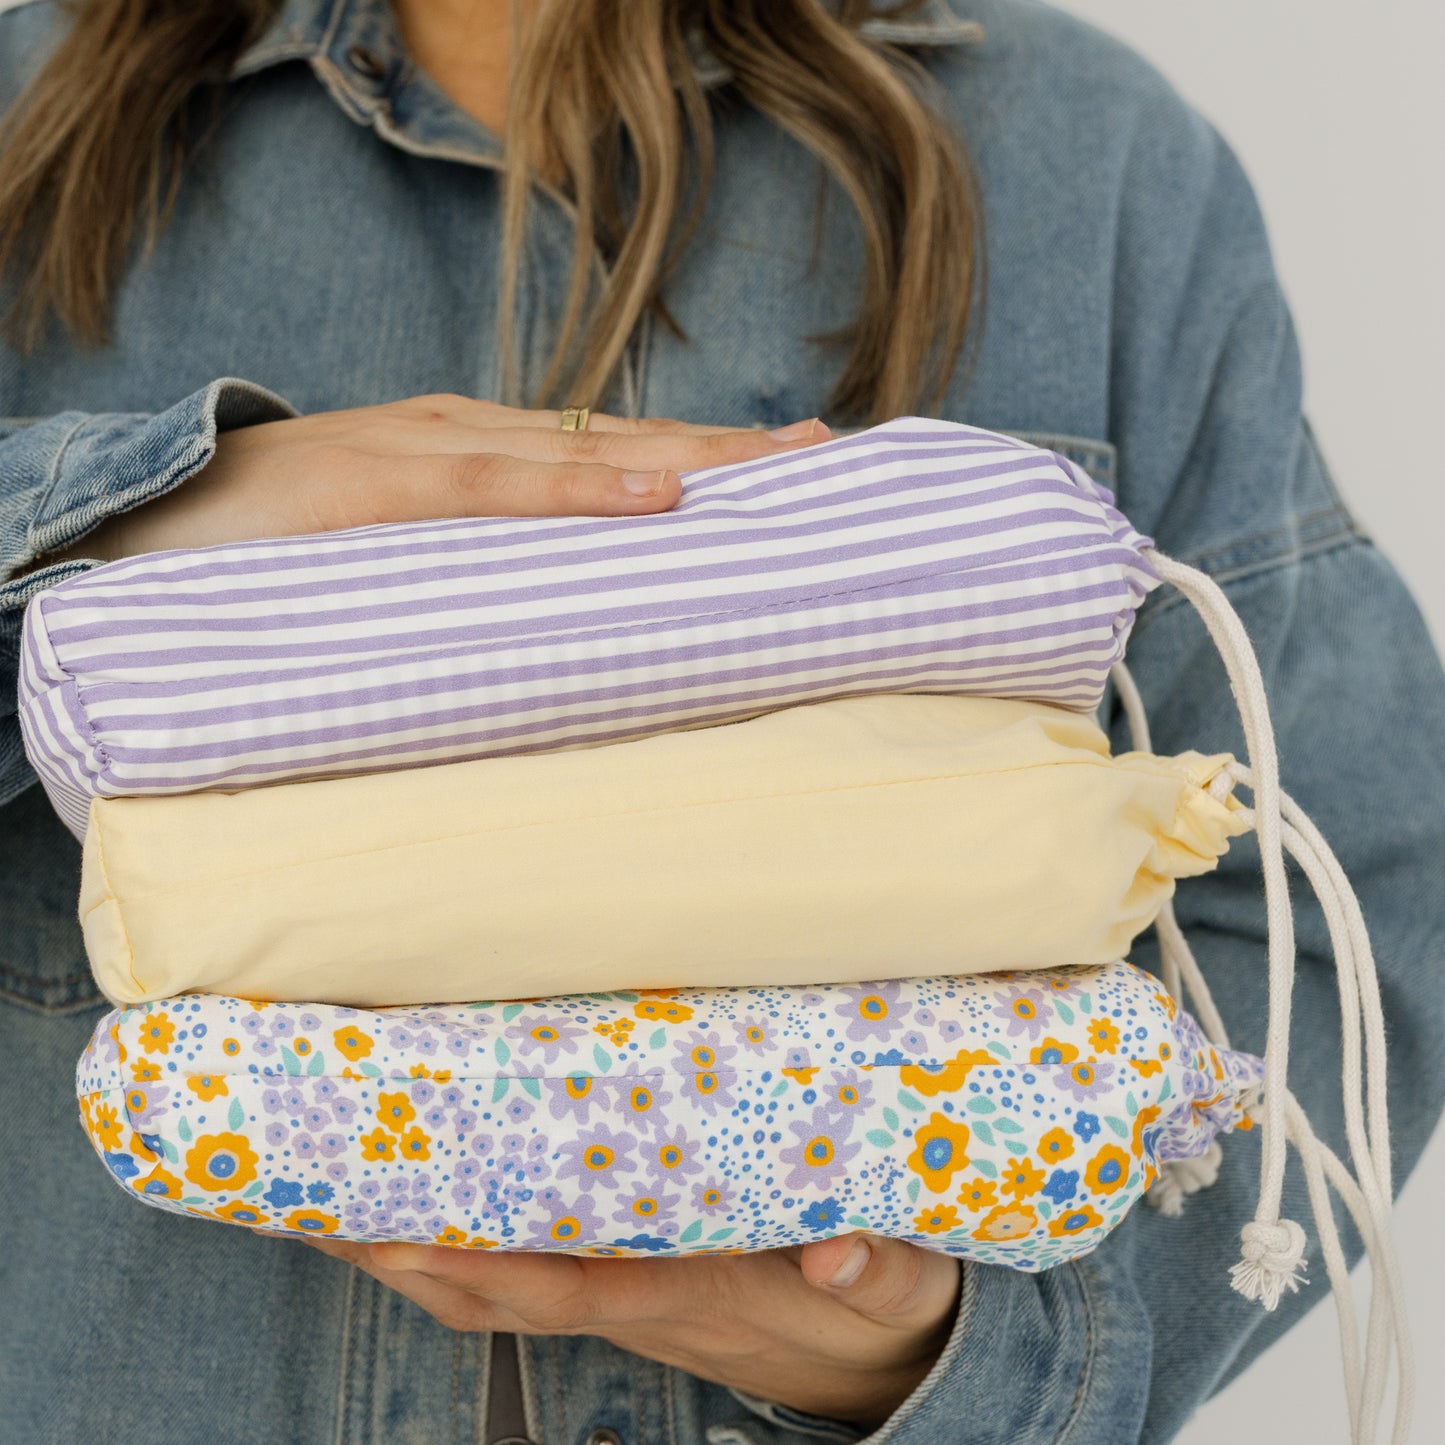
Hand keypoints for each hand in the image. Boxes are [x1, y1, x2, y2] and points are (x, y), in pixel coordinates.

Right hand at [57, 398, 830, 561]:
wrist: (148, 522)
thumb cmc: (286, 552)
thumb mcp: (406, 566)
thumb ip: (482, 585)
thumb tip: (571, 642)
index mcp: (483, 462)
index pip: (618, 455)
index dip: (708, 464)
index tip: (799, 472)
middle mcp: (472, 440)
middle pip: (628, 443)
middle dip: (730, 454)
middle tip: (832, 457)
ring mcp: (427, 452)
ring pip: (585, 450)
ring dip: (687, 461)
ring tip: (782, 466)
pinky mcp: (376, 484)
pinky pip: (493, 486)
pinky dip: (575, 492)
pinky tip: (652, 499)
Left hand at [304, 1232, 961, 1427]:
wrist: (877, 1365)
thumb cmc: (879, 1313)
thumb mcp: (903, 1286)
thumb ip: (878, 1267)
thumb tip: (839, 1251)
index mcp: (697, 1296)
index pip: (581, 1288)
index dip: (495, 1270)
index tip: (418, 1235)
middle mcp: (642, 1302)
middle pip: (507, 1297)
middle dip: (415, 1260)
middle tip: (330, 1201)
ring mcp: (628, 1298)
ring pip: (502, 1293)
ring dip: (419, 1257)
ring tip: (342, 1201)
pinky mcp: (631, 1285)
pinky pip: (528, 1277)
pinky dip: (463, 1254)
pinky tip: (426, 1214)